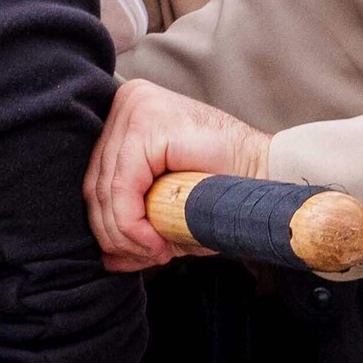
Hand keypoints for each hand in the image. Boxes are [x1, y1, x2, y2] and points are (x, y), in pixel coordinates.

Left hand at [87, 75, 270, 271]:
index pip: (96, 180)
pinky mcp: (146, 121)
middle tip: (146, 257)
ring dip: (126, 234)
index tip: (131, 256)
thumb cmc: (224, 191)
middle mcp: (127, 104)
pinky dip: (133, 224)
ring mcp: (135, 107)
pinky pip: (122, 187)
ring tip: (156, 252)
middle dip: (116, 233)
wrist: (267, 176)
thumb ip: (133, 229)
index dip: (108, 227)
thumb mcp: (167, 210)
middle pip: (96, 184)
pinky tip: (157, 241)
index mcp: (128, 117)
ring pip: (105, 189)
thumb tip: (106, 259)